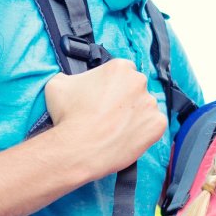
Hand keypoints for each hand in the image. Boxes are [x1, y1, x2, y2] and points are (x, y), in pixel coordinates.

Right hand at [43, 59, 165, 181]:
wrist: (78, 148)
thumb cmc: (68, 116)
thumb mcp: (58, 84)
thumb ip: (71, 77)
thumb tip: (71, 81)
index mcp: (120, 67)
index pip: (122, 71)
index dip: (112, 85)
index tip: (104, 97)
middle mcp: (139, 81)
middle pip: (135, 88)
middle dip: (124, 99)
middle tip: (109, 114)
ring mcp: (151, 104)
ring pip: (145, 107)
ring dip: (134, 115)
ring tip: (116, 128)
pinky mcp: (157, 125)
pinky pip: (154, 126)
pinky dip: (144, 131)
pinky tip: (127, 137)